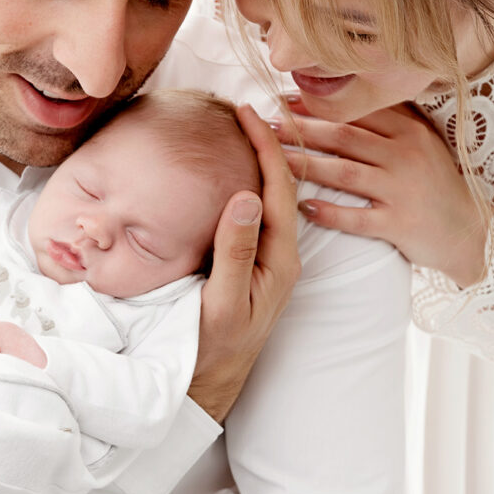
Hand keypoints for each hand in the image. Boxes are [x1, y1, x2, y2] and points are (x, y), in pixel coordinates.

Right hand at [191, 104, 300, 423]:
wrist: (211, 385)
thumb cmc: (214, 348)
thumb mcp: (223, 301)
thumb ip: (235, 251)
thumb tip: (246, 194)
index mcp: (280, 260)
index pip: (279, 189)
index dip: (268, 147)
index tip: (251, 112)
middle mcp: (282, 255)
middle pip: (282, 187)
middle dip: (270, 144)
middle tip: (249, 108)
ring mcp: (270, 261)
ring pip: (271, 199)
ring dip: (261, 161)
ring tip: (248, 129)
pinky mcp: (255, 266)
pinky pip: (258, 215)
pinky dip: (250, 184)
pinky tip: (237, 173)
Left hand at [272, 100, 488, 287]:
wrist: (469, 230)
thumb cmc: (434, 183)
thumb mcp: (420, 143)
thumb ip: (388, 121)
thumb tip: (342, 99)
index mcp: (408, 132)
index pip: (355, 112)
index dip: (316, 107)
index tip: (283, 102)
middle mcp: (405, 156)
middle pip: (344, 137)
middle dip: (301, 130)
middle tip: (267, 126)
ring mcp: (402, 191)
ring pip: (345, 173)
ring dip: (306, 165)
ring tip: (274, 161)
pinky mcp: (400, 224)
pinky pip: (358, 218)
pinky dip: (330, 212)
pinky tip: (303, 207)